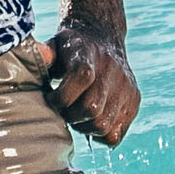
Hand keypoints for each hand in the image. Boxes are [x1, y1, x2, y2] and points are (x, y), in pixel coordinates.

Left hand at [42, 20, 139, 144]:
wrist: (102, 38)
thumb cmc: (70, 48)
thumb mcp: (54, 44)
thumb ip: (43, 55)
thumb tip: (40, 57)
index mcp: (89, 53)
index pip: (81, 77)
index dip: (61, 97)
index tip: (50, 98)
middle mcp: (112, 70)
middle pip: (91, 108)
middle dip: (70, 116)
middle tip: (62, 111)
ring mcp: (126, 87)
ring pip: (103, 126)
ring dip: (84, 127)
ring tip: (76, 117)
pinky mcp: (134, 101)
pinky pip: (116, 134)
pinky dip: (100, 135)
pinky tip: (90, 122)